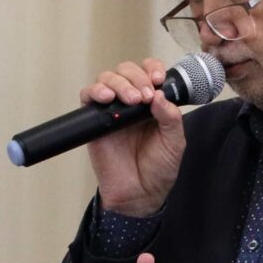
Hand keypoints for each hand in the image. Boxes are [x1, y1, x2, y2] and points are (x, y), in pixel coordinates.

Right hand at [80, 57, 184, 216]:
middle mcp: (131, 102)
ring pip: (107, 78)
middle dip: (136, 77)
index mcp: (152, 102)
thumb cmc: (158, 168)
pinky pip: (88, 97)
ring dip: (118, 83)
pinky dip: (95, 91)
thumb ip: (170, 117)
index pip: (149, 72)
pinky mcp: (94, 121)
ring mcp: (112, 109)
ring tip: (130, 99)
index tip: (159, 79)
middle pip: (126, 70)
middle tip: (144, 96)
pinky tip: (107, 98)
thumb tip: (160, 95)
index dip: (152, 69)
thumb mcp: (174, 142)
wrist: (140, 194)